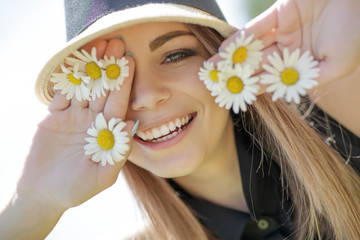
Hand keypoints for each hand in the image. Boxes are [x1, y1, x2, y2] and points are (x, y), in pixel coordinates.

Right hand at [17, 38, 135, 209]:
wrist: (43, 194)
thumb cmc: (76, 189)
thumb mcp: (102, 176)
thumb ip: (119, 152)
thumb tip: (132, 124)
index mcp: (106, 132)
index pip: (118, 103)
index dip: (124, 83)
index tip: (130, 62)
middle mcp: (92, 120)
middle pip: (103, 89)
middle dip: (109, 66)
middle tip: (116, 41)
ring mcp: (73, 117)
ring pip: (83, 86)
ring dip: (89, 66)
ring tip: (97, 42)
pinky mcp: (53, 116)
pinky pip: (61, 94)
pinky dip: (66, 78)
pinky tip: (73, 60)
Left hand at [212, 0, 359, 135]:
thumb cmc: (353, 31)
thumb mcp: (338, 64)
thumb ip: (310, 79)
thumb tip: (284, 92)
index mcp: (302, 63)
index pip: (273, 78)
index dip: (254, 88)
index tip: (235, 97)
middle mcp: (290, 49)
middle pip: (258, 64)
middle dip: (237, 74)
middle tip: (216, 84)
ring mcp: (283, 31)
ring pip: (253, 47)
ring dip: (233, 58)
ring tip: (213, 69)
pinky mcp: (278, 13)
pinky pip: (256, 28)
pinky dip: (241, 37)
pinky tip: (225, 49)